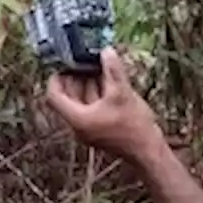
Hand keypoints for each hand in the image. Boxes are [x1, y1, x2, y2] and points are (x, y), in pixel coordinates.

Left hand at [45, 48, 164, 163]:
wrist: (148, 152)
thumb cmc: (134, 127)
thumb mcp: (122, 93)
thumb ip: (113, 70)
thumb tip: (106, 51)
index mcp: (78, 118)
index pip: (54, 96)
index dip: (56, 78)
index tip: (65, 64)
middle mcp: (79, 125)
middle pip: (67, 97)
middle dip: (75, 77)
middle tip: (83, 60)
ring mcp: (89, 128)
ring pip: (81, 101)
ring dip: (87, 84)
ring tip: (97, 65)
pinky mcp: (100, 128)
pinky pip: (92, 107)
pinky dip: (96, 93)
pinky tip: (108, 80)